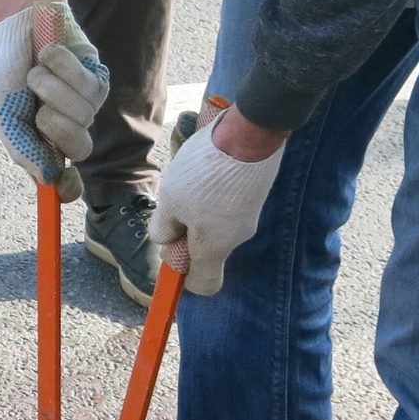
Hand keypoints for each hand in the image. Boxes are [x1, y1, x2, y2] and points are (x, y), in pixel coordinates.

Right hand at [0, 0, 108, 199]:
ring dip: (51, 88)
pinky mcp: (96, 79)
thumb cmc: (6, 68)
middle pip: (80, 149)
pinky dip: (63, 68)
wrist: (16, 22)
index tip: (65, 184)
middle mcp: (66, 128)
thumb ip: (22, 148)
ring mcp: (84, 104)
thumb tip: (48, 179)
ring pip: (83, 115)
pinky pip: (89, 87)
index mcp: (41, 144)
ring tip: (37, 71)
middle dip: (55, 126)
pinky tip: (49, 55)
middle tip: (37, 106)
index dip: (68, 188)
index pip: (64, 178)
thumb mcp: (2, 114)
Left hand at [153, 110, 285, 294]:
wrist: (249, 135)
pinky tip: (205, 170)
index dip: (183, 275)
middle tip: (174, 204)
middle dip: (186, 232)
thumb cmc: (207, 172)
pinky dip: (213, 193)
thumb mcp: (171, 201)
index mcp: (214, 248)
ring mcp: (248, 215)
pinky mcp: (254, 194)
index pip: (203, 284)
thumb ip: (164, 227)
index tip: (171, 250)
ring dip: (197, 208)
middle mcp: (237, 238)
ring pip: (215, 224)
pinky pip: (227, 205)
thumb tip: (166, 240)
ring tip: (190, 179)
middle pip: (207, 250)